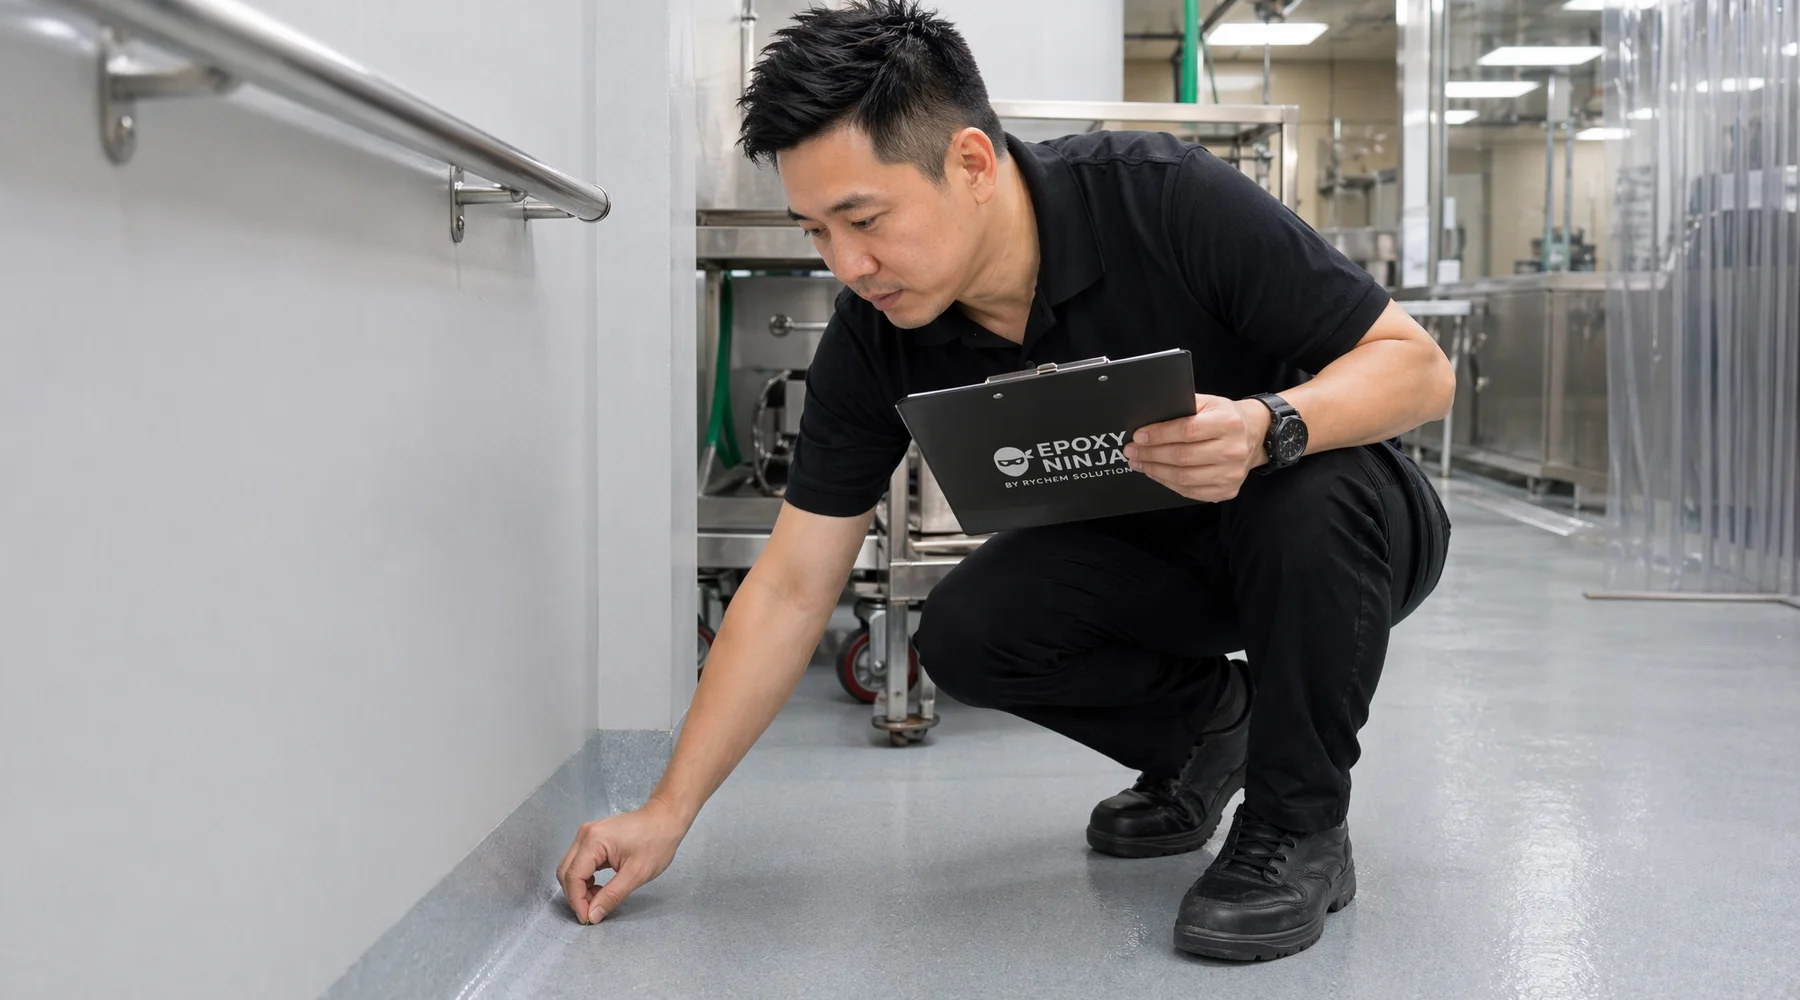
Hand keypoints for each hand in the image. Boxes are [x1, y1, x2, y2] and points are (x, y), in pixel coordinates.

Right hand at [556, 796, 688, 924]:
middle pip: (566, 872)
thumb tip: (593, 914)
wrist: (665, 819)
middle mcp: (585, 835)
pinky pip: (580, 863)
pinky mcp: (593, 838)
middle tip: (592, 912)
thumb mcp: (636, 873)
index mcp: (593, 841)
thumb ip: (612, 895)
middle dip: (576, 896)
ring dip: (580, 888)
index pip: (573, 877)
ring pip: (571, 868)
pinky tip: (599, 888)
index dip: (577, 901)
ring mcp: (588, 835)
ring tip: (598, 899)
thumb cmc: (656, 840)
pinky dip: (586, 879)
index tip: (587, 918)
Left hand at [1123, 395, 1269, 501]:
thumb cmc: (1227, 417)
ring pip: (1184, 477)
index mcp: (1228, 423)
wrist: (1256, 435)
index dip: (1158, 435)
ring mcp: (1231, 474)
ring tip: (1139, 463)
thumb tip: (1149, 419)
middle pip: (1182, 457)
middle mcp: (1233, 450)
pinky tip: (1156, 474)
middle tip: (1131, 451)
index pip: (1186, 431)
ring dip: (1155, 471)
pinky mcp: (1227, 490)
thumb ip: (1183, 407)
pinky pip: (1191, 491)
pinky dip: (1168, 483)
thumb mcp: (1210, 402)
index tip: (1138, 436)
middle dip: (1151, 454)